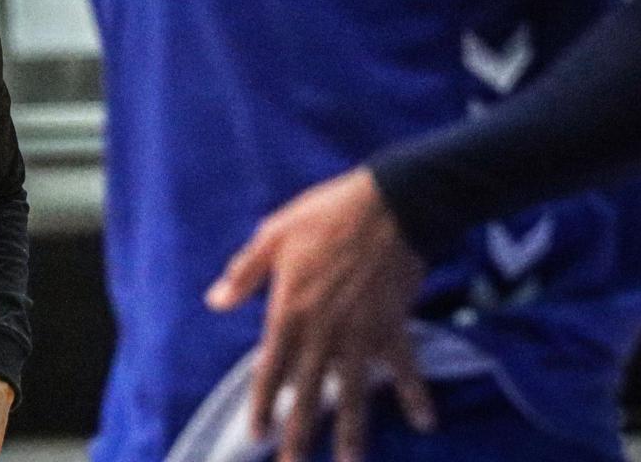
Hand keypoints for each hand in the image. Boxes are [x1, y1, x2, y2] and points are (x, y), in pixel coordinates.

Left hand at [204, 167, 433, 461]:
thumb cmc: (325, 216)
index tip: (257, 435)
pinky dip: (415, 394)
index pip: (270, 370)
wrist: (390, 204)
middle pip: (308, 393)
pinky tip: (425, 423)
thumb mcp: (272, 236)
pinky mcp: (394, 327)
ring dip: (352, 432)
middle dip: (299, 434)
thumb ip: (244, 273)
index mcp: (289, 311)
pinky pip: (405, 369)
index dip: (262, 405)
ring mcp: (361, 334)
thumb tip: (215, 301)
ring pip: (354, 393)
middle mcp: (323, 332)